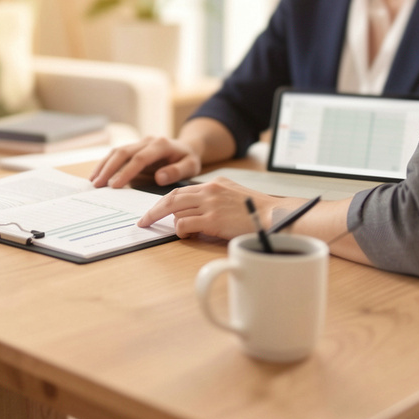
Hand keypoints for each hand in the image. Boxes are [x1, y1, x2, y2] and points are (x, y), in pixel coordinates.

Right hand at [89, 136, 202, 187]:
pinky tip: (97, 175)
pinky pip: (116, 154)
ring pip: (116, 151)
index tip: (115, 185)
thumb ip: (177, 172)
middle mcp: (147, 141)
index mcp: (161, 145)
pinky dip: (105, 164)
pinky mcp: (133, 148)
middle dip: (108, 168)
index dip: (127, 171)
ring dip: (103, 165)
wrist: (186, 148)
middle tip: (97, 184)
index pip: (140, 158)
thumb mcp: (191, 166)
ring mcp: (139, 143)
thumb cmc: (188, 160)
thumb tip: (159, 177)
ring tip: (93, 181)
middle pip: (123, 152)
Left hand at [138, 177, 287, 240]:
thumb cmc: (257, 211)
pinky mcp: (212, 220)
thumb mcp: (233, 195)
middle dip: (154, 210)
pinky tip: (185, 235)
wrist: (274, 216)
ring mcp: (210, 205)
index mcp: (214, 183)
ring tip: (167, 230)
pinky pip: (185, 224)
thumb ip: (214, 198)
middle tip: (143, 221)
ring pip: (176, 211)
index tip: (155, 210)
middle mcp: (209, 191)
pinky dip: (180, 231)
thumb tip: (195, 211)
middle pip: (171, 198)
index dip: (165, 201)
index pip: (181, 190)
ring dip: (170, 222)